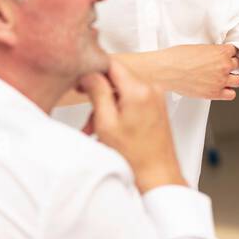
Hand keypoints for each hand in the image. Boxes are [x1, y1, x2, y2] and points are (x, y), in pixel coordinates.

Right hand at [77, 59, 184, 192]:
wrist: (159, 175)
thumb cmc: (135, 157)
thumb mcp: (106, 123)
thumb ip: (97, 92)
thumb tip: (89, 73)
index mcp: (139, 90)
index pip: (111, 62)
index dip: (92, 68)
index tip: (79, 80)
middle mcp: (152, 89)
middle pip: (117, 77)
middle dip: (98, 90)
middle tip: (83, 101)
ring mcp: (157, 98)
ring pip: (123, 90)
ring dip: (106, 104)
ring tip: (94, 126)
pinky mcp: (157, 107)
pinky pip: (132, 99)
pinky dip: (118, 109)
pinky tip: (108, 127)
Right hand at [153, 44, 238, 99]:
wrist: (166, 70)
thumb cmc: (177, 58)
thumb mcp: (199, 48)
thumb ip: (211, 53)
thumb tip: (214, 57)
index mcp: (220, 52)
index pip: (234, 51)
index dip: (228, 54)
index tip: (224, 56)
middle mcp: (224, 66)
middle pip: (237, 65)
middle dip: (229, 66)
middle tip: (220, 67)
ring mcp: (221, 80)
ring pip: (238, 81)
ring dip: (231, 79)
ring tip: (222, 78)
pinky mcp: (214, 93)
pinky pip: (231, 95)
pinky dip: (228, 92)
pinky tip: (221, 89)